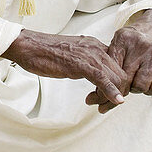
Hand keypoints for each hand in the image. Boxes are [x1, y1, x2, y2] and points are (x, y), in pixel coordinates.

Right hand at [4, 30, 125, 108]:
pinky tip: (116, 101)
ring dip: (111, 97)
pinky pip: (103, 80)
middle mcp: (97, 48)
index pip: (119, 65)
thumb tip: (96, 77)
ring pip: (116, 79)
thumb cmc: (45, 52)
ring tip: (98, 106)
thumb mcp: (73, 56)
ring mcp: (90, 55)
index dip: (119, 83)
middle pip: (122, 73)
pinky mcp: (81, 64)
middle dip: (118, 92)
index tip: (109, 95)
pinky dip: (112, 92)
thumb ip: (87, 63)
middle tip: (103, 105)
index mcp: (95, 45)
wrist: (28, 46)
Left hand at [86, 9, 151, 112]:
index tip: (96, 98)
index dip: (104, 87)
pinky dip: (148, 90)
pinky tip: (144, 84)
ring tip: (132, 83)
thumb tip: (94, 93)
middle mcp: (140, 46)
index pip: (111, 70)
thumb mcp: (116, 43)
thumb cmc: (132, 40)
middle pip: (126, 81)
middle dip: (118, 91)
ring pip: (141, 86)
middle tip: (115, 93)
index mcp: (123, 40)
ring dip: (134, 90)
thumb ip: (106, 62)